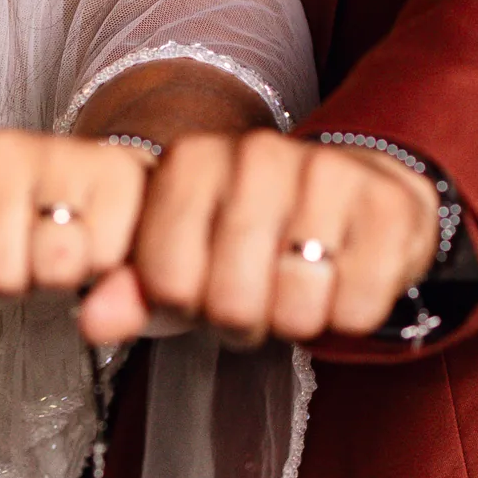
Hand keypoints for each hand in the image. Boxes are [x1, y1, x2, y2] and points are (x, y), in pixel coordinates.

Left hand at [0, 132, 153, 318]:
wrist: (109, 190)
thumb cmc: (32, 224)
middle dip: (17, 280)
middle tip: (30, 253)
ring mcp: (56, 154)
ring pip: (51, 262)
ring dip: (63, 275)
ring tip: (64, 245)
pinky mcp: (117, 172)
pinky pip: (102, 257)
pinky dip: (107, 266)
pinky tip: (101, 240)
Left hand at [79, 132, 438, 345]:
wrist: (357, 192)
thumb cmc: (254, 236)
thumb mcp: (184, 260)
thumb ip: (132, 291)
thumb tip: (91, 322)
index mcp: (191, 163)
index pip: (165, 283)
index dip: (186, 306)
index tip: (203, 286)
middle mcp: (256, 155)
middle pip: (229, 303)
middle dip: (245, 320)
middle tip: (259, 294)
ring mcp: (326, 173)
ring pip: (295, 310)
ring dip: (298, 319)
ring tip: (301, 284)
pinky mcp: (386, 205)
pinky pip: (356, 310)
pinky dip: (350, 314)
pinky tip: (346, 276)